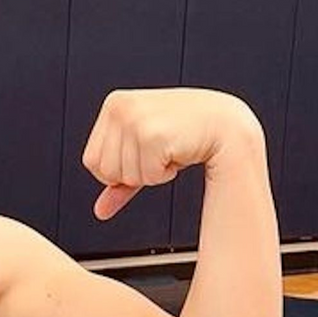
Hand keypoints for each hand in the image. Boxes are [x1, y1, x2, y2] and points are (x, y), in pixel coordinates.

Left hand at [83, 88, 261, 220]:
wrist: (226, 124)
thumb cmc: (185, 133)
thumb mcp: (145, 151)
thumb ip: (119, 180)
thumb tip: (100, 211)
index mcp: (114, 104)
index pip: (91, 161)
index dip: (118, 170)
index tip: (144, 152)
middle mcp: (121, 107)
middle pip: (104, 172)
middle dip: (133, 173)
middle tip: (159, 152)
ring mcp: (136, 119)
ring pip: (124, 176)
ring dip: (150, 173)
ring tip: (169, 149)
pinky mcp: (153, 134)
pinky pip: (146, 177)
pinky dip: (163, 174)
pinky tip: (179, 152)